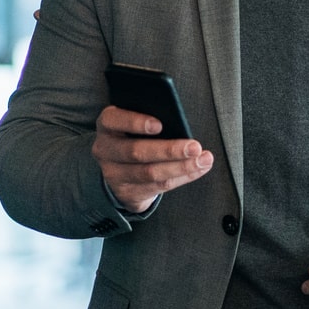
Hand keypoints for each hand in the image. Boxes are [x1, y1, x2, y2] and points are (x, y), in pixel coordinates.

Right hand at [92, 106, 214, 213]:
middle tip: (194, 147)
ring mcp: (114, 174)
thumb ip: (149, 116)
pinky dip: (183, 177)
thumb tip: (177, 119)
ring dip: (181, 167)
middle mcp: (105, 150)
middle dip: (169, 150)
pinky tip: (199, 168)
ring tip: (204, 159)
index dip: (135, 123)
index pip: (114, 121)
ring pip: (150, 173)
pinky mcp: (127, 192)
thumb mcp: (134, 122)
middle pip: (136, 152)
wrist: (119, 167)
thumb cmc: (134, 134)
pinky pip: (159, 186)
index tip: (159, 125)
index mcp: (107, 125)